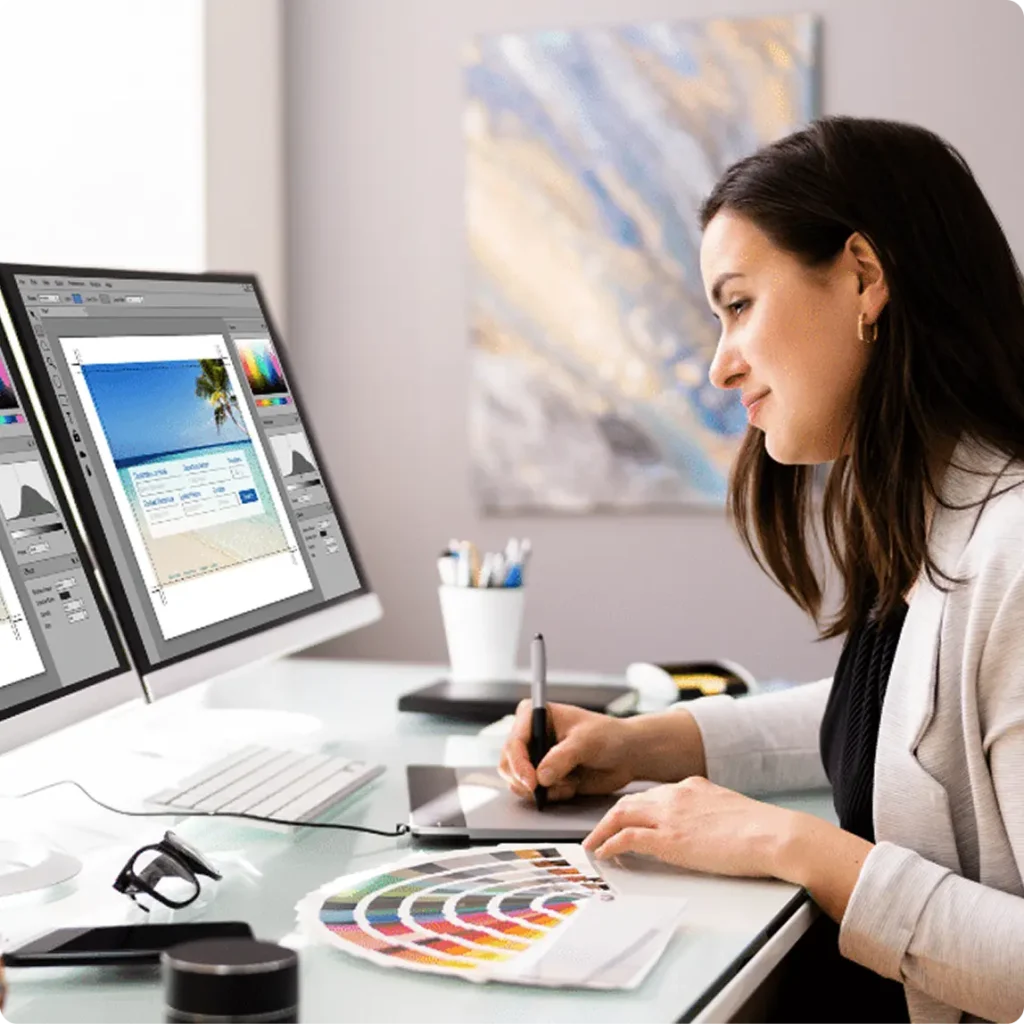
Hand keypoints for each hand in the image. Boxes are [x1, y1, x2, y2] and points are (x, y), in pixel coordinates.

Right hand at [498, 700, 636, 801]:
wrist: (625, 755)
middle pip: (508, 763)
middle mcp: (530, 735)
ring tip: (568, 782)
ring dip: (543, 789)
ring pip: (517, 781)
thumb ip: (562, 758)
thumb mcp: (586, 742)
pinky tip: (571, 785)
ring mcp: (535, 757)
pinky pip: (534, 794)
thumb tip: (541, 777)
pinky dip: (552, 795)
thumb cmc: (607, 736)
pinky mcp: (542, 776)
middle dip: (527, 781)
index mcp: (535, 714)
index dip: (519, 763)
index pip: (515, 741)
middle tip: (545, 790)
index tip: (532, 782)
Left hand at [583, 776, 801, 877]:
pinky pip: (627, 838)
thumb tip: (705, 831)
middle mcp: (676, 795)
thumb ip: (709, 815)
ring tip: (593, 843)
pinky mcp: (668, 839)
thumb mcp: (728, 812)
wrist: (773, 835)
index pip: (653, 795)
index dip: (635, 808)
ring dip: (602, 829)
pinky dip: (610, 844)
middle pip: (630, 801)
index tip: (626, 818)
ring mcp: (670, 816)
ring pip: (621, 814)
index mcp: (692, 787)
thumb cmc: (762, 830)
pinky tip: (603, 853)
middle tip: (599, 831)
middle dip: (611, 816)